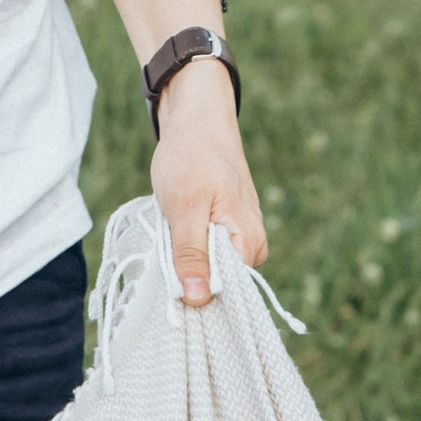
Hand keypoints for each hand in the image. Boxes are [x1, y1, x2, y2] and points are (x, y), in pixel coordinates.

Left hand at [151, 57, 265, 306]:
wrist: (198, 120)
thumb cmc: (192, 156)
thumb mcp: (184, 208)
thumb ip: (191, 255)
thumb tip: (198, 300)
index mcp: (250, 243)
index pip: (225, 292)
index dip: (194, 291)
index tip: (169, 278)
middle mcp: (253, 246)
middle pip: (217, 283)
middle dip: (188, 273)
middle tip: (167, 242)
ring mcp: (241, 239)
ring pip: (209, 269)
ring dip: (184, 258)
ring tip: (173, 228)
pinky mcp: (228, 232)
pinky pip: (207, 254)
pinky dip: (186, 246)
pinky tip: (177, 227)